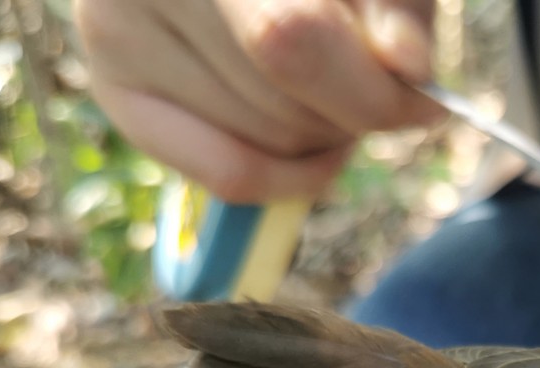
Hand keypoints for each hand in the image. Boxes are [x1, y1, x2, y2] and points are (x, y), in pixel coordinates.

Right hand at [74, 0, 442, 201]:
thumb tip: (410, 67)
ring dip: (322, 138)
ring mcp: (113, 36)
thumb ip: (399, 8)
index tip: (425, 104)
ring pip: (264, 143)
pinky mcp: (115, 89)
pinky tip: (316, 152)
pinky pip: (226, 174)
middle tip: (368, 85)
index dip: (374, 92)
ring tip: (328, 91)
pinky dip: (288, 179)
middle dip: (350, 113)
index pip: (292, 42)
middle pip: (281, 104)